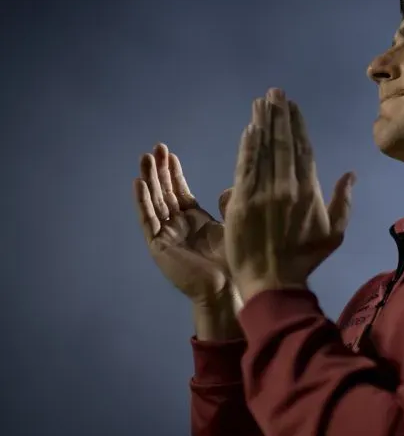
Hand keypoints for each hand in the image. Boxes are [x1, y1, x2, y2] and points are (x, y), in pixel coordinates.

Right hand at [134, 143, 236, 306]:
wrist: (226, 288)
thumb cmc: (233, 261)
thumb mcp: (233, 227)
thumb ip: (228, 208)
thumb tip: (228, 189)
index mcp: (195, 219)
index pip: (180, 191)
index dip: (174, 173)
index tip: (169, 153)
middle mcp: (178, 224)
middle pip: (165, 192)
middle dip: (160, 170)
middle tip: (155, 148)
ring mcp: (167, 234)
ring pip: (154, 201)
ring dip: (149, 180)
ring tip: (144, 158)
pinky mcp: (159, 246)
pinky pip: (148, 220)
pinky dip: (142, 202)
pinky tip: (138, 183)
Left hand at [224, 89, 355, 301]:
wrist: (272, 282)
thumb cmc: (304, 260)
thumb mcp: (334, 233)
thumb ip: (343, 202)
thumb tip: (350, 174)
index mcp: (310, 192)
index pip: (304, 150)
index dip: (298, 125)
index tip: (292, 106)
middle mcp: (289, 186)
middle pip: (284, 142)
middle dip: (278, 115)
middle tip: (274, 92)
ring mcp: (264, 192)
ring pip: (264, 149)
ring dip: (262, 123)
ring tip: (261, 101)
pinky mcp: (242, 200)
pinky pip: (246, 166)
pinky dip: (248, 146)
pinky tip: (249, 128)